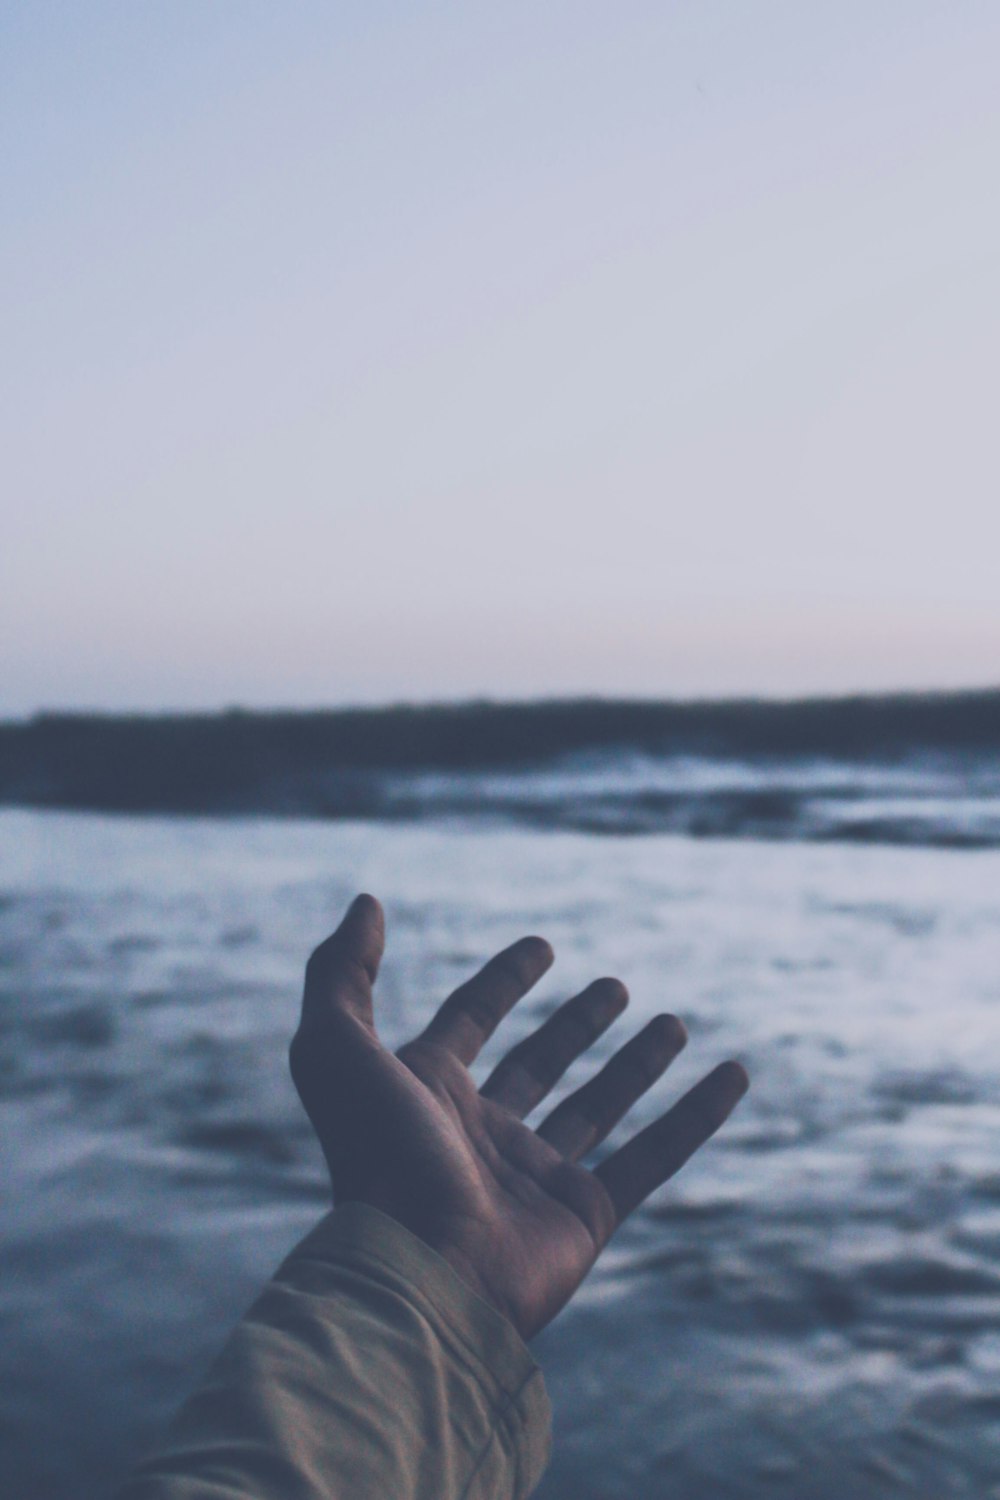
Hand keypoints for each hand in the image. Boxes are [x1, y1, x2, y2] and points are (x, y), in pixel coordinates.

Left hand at [290, 894, 747, 1339]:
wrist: (418, 1270)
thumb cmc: (375, 1156)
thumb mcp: (335, 1049)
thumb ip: (340, 973)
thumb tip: (366, 901)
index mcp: (427, 1092)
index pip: (470, 1021)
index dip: (502, 981)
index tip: (543, 947)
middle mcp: (481, 1132)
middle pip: (538, 1065)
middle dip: (574, 1025)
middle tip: (613, 987)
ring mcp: (535, 1177)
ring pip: (597, 1107)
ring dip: (634, 1065)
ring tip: (673, 1023)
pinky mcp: (585, 1216)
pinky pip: (653, 1157)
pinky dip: (695, 1117)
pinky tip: (732, 1076)